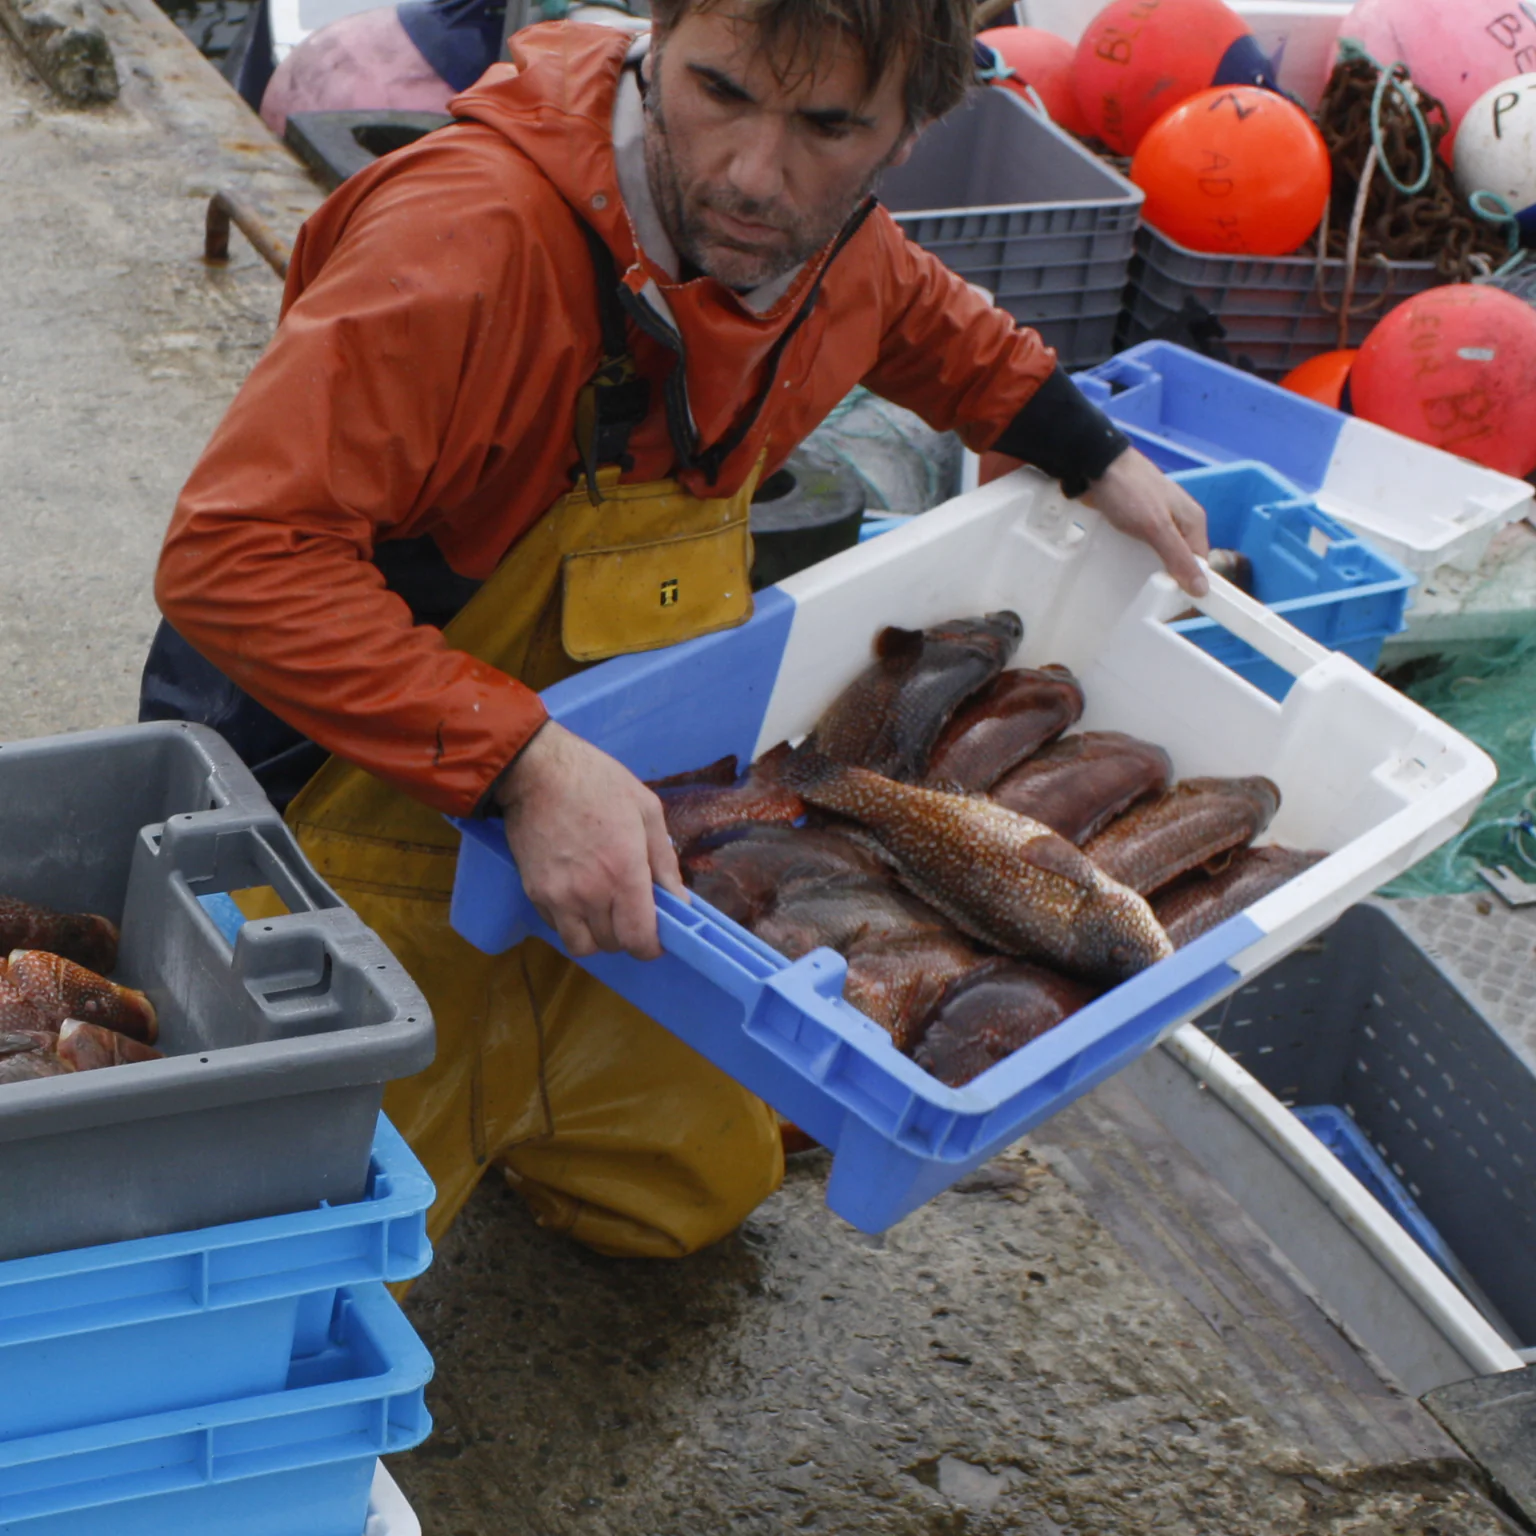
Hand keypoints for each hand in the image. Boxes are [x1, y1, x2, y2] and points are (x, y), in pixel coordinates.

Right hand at [494, 722, 686, 961]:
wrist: (536, 771)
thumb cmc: (598, 783)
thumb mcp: (647, 811)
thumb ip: (664, 861)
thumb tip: (679, 901)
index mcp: (625, 873)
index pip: (640, 940)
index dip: (652, 945)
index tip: (656, 934)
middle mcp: (591, 893)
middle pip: (614, 945)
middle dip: (628, 935)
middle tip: (631, 911)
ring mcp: (558, 897)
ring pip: (583, 946)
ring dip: (598, 935)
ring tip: (604, 910)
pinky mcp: (534, 893)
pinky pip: (557, 928)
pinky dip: (571, 922)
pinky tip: (578, 897)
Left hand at [1080, 448, 1210, 597]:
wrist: (1097, 463)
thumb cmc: (1129, 490)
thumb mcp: (1156, 527)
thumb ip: (1178, 557)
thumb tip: (1201, 588)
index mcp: (1193, 521)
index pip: (1200, 563)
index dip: (1190, 584)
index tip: (1174, 605)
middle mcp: (1180, 519)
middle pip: (1181, 559)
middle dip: (1169, 577)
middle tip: (1151, 597)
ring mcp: (1159, 518)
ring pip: (1160, 552)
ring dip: (1150, 568)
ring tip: (1135, 584)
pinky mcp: (1138, 518)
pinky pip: (1143, 544)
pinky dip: (1136, 556)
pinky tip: (1124, 565)